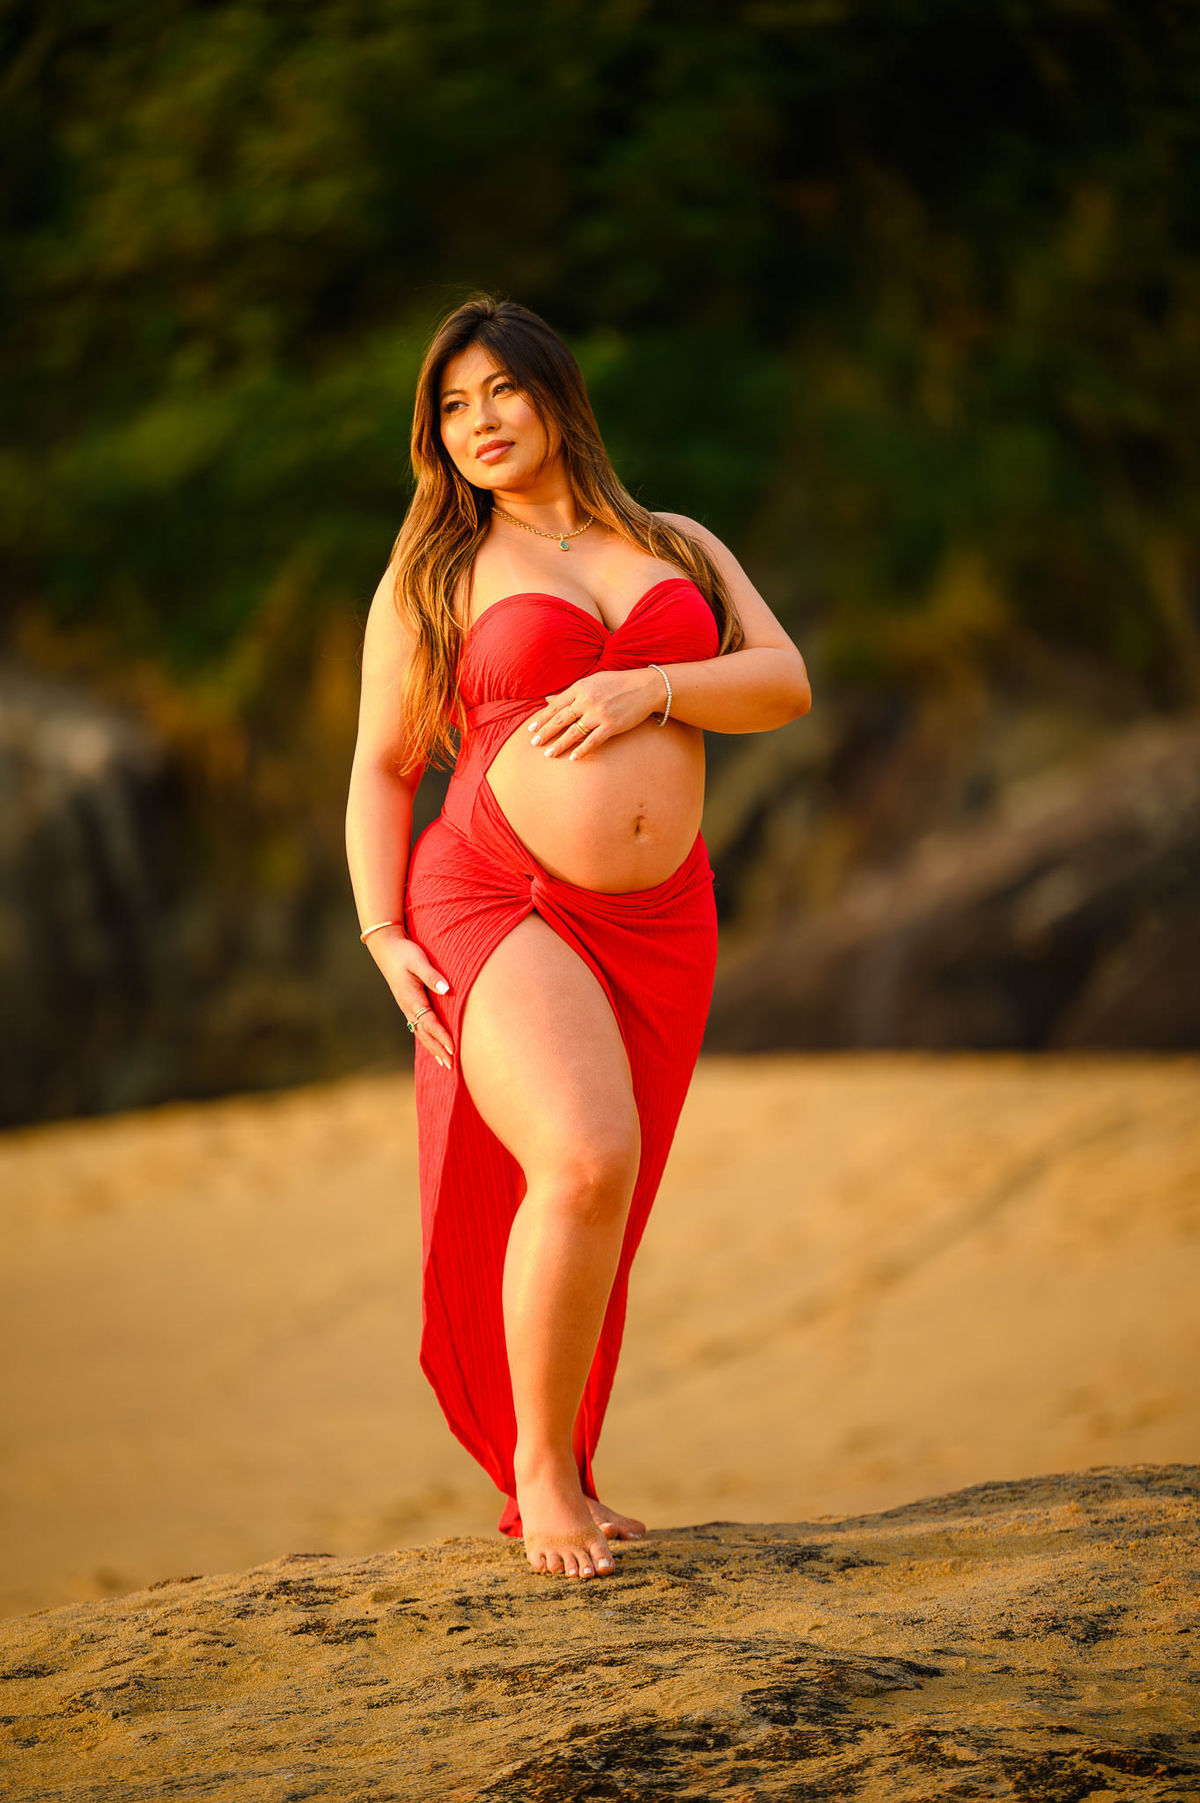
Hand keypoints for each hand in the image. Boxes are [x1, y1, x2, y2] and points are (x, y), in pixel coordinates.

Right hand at [367, 930, 454, 1068]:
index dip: (442, 1037)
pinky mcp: (408, 1004)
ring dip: (432, 1048)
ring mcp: (406, 1007)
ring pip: (420, 1032)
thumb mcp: (419, 961)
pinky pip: (418, 1026)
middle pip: (425, 1034)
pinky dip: (427, 1038)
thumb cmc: (404, 952)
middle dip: (438, 1050)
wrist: (386, 947)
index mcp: (411, 999)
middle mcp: (408, 1007)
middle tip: (451, 1066)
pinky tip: (432, 1044)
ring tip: (443, 1063)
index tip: (453, 1049)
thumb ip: (432, 976)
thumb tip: (446, 990)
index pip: (429, 1023)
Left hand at [526, 667, 667, 758]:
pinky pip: (593, 741)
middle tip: (534, 743)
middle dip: (546, 732)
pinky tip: (572, 758)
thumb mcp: (592, 682)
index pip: (556, 705)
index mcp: (580, 687)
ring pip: (574, 732)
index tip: (531, 728)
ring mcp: (599, 713)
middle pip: (561, 719)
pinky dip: (582, 750)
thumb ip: (570, 692)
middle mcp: (587, 700)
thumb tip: (548, 699)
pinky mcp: (612, 725)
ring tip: (548, 753)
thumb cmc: (617, 683)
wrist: (646, 687)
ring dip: (559, 744)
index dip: (542, 718)